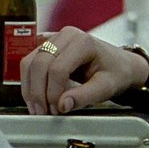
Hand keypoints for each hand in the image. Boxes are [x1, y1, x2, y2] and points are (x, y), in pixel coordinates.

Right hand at [20, 27, 148, 114]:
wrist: (120, 64)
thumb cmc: (116, 73)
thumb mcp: (106, 88)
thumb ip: (84, 97)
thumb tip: (62, 105)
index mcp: (83, 42)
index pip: (58, 69)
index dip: (53, 92)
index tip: (57, 109)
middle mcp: (66, 35)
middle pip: (39, 64)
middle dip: (38, 92)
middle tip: (43, 112)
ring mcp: (55, 37)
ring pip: (30, 62)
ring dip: (29, 87)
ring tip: (37, 108)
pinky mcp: (47, 45)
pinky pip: (30, 61)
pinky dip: (28, 80)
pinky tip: (34, 96)